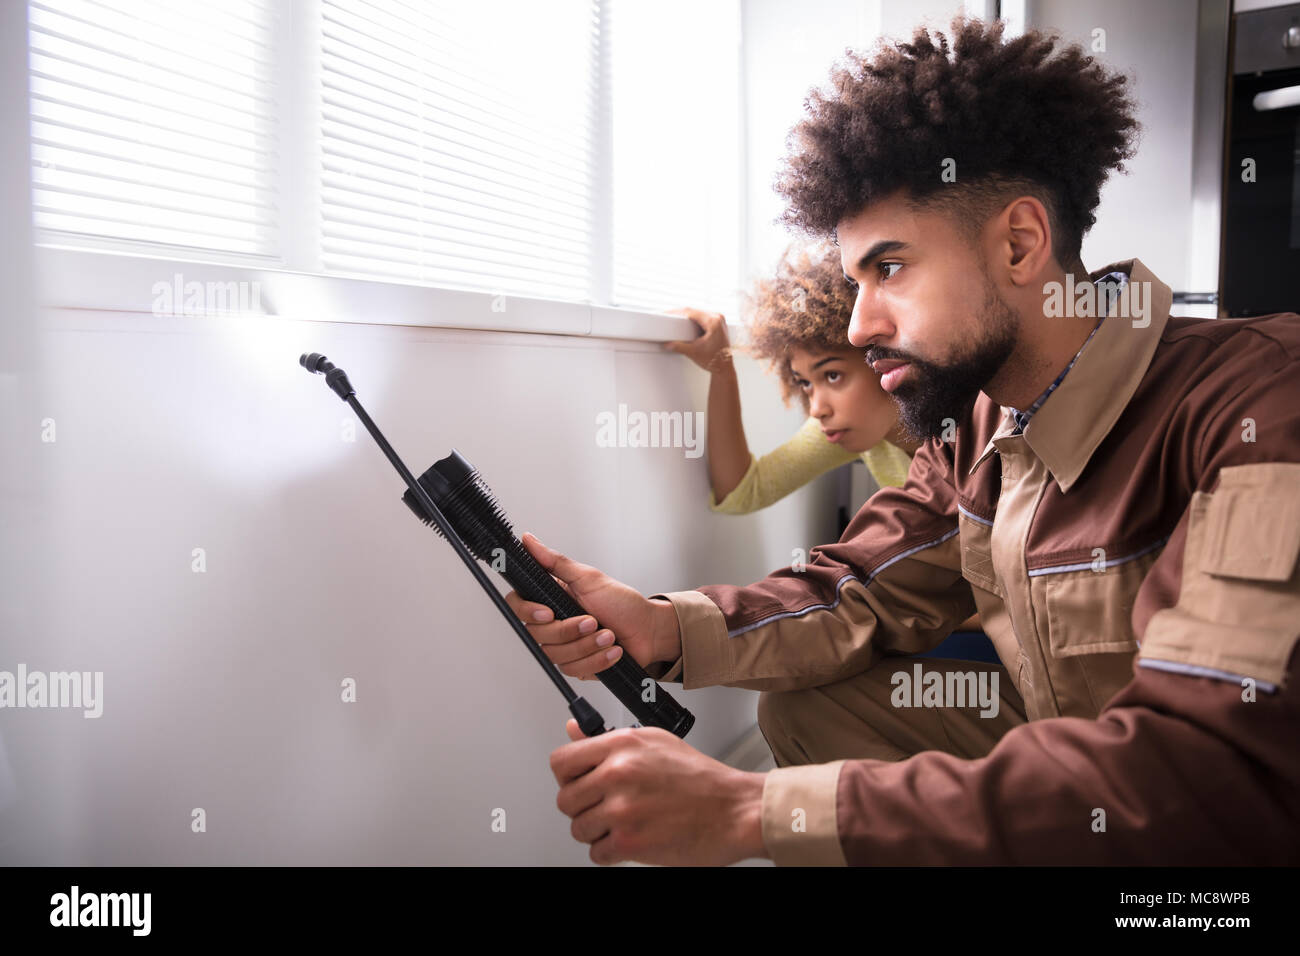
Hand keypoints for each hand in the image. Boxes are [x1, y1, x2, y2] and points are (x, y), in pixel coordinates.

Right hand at [503, 533, 681, 679]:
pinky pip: (575, 669)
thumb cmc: (621, 602)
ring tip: (609, 635)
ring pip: (557, 655)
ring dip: (588, 646)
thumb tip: (528, 540)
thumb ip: (555, 562)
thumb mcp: (588, 578)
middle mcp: (553, 623)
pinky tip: (614, 651)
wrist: (647, 630)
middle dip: (569, 630)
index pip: (519, 605)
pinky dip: (598, 660)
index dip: (528, 612)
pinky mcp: (577, 665)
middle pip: (538, 634)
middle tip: (593, 621)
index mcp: (551, 598)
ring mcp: (564, 646)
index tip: (549, 612)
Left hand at [552, 719, 767, 865]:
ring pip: (578, 828)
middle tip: (606, 806)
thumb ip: (608, 738)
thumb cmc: (701, 778)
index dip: (567, 776)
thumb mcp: (654, 741)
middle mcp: (618, 774)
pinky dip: (610, 852)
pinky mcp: (630, 843)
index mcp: (621, 745)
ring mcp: (622, 810)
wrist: (735, 810)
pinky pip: (596, 853)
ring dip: (597, 831)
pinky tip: (632, 837)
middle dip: (583, 806)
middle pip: (565, 799)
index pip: (560, 761)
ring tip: (624, 822)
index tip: (578, 781)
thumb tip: (574, 730)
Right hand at [662, 307, 731, 372]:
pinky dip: (695, 319)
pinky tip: (687, 323)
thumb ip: (678, 347)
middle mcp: (718, 318)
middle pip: (695, 311)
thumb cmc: (715, 361)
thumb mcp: (693, 353)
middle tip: (670, 316)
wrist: (724, 368)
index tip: (669, 313)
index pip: (691, 312)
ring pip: (699, 313)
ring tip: (677, 320)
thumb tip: (668, 343)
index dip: (677, 312)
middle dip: (681, 314)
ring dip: (688, 316)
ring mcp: (719, 320)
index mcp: (713, 322)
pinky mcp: (719, 323)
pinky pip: (704, 317)